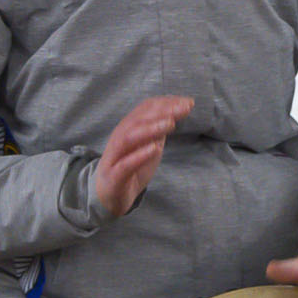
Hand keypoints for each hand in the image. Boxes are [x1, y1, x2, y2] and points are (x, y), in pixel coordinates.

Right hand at [95, 95, 191, 216]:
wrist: (109, 195)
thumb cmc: (131, 166)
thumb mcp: (148, 144)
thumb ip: (158, 130)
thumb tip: (177, 111)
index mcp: (129, 128)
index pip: (146, 109)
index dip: (167, 103)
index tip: (188, 102)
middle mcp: (120, 137)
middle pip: (139, 120)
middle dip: (162, 112)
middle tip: (184, 108)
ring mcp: (115, 156)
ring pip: (129, 137)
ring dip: (151, 128)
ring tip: (171, 124)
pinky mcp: (114, 176)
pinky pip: (125, 164)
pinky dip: (140, 155)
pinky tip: (155, 149)